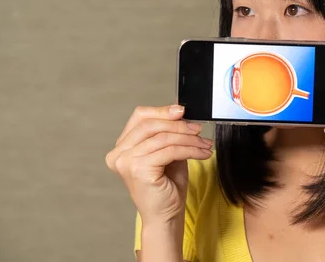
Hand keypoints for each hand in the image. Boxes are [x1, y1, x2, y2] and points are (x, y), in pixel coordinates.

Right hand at [105, 105, 212, 225]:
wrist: (165, 215)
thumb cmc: (166, 185)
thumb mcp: (168, 151)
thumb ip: (168, 131)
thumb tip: (179, 108)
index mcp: (122, 146)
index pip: (140, 116)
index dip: (162, 110)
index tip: (183, 111)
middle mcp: (119, 153)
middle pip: (151, 125)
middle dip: (179, 125)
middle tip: (199, 129)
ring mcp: (126, 162)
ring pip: (163, 138)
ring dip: (189, 139)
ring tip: (205, 144)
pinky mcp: (139, 170)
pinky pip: (169, 151)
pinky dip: (190, 150)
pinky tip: (202, 154)